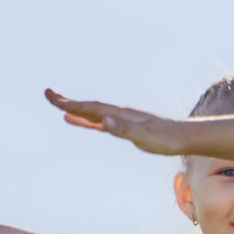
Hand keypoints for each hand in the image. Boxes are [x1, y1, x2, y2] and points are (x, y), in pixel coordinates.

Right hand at [44, 89, 185, 155]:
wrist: (185, 137)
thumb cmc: (165, 139)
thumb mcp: (143, 137)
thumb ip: (122, 129)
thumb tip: (104, 121)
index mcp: (120, 115)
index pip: (90, 108)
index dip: (70, 104)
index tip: (51, 97)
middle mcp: (119, 114)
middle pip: (89, 106)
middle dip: (68, 102)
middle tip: (48, 94)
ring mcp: (122, 119)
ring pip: (94, 112)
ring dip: (76, 109)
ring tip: (60, 107)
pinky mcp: (127, 127)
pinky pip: (102, 121)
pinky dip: (88, 120)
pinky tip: (81, 121)